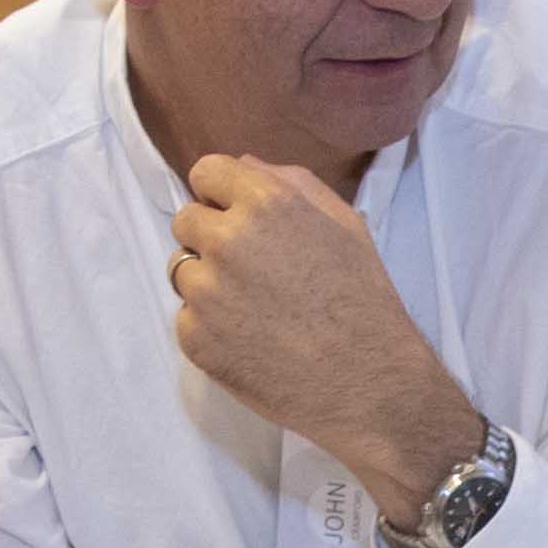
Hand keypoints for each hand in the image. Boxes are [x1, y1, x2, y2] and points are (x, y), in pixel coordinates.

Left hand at [170, 155, 484, 505]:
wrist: (366, 383)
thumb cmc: (363, 299)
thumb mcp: (344, 223)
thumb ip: (291, 182)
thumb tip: (244, 165)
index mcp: (265, 203)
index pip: (206, 173)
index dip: (219, 193)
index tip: (233, 213)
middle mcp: (226, 241)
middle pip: (186, 220)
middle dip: (211, 237)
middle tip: (251, 268)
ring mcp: (205, 293)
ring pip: (181, 270)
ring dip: (207, 282)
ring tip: (253, 307)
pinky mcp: (195, 339)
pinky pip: (186, 318)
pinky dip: (210, 327)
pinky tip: (249, 338)